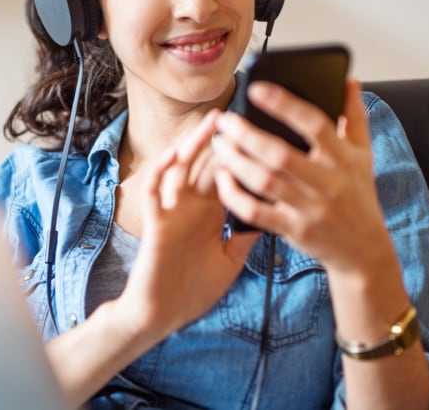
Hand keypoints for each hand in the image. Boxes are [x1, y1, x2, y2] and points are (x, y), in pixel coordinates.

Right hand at [120, 110, 259, 338]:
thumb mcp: (230, 260)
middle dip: (218, 139)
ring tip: (210, 124)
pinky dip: (160, 172)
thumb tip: (275, 215)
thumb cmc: (193, 289)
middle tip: (235, 113)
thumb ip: (246, 236)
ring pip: (179, 169)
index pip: (225, 175)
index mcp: (210, 213)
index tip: (257, 132)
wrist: (162, 315)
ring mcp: (171, 211)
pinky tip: (173, 156)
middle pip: (204, 164)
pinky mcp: (154, 224)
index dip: (239, 154)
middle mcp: (191, 206)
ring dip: (193, 145)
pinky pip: (153, 192)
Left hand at [211, 78, 394, 275]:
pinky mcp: (293, 230)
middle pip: (280, 154)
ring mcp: (309, 209)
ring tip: (219, 143)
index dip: (284, 104)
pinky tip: (222, 178)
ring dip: (235, 160)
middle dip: (246, 134)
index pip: (314, 124)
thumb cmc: (359, 196)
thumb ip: (353, 116)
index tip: (256, 88)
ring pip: (264, 181)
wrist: (364, 251)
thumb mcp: (363, 154)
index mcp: (343, 158)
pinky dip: (235, 195)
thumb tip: (347, 81)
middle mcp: (327, 183)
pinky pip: (256, 212)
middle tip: (225, 120)